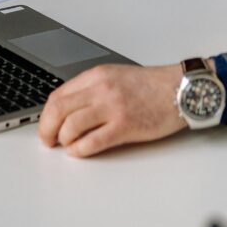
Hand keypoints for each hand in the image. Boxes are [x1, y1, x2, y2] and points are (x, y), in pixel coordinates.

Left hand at [38, 63, 184, 156]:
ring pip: (70, 127)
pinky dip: (79, 151)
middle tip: (48, 140)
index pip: (58, 95)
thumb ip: (93, 90)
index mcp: (98, 75)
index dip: (46, 114)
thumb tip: (69, 111)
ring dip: (63, 141)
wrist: (179, 89)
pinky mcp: (124, 126)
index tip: (47, 125)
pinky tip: (80, 151)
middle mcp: (102, 88)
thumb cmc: (152, 86)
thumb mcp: (117, 77)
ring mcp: (113, 107)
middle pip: (58, 110)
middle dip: (47, 130)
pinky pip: (91, 143)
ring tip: (68, 145)